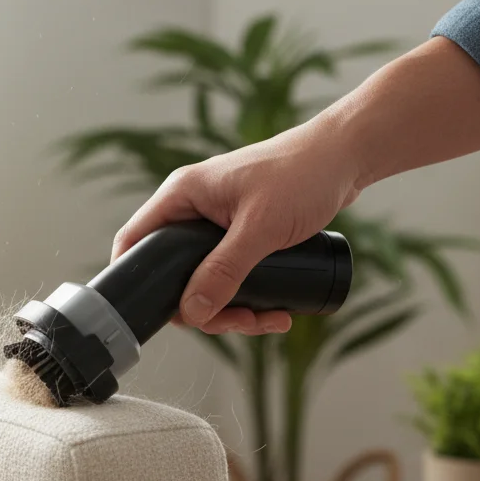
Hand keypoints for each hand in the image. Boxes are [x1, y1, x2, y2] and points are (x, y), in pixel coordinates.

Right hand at [111, 117, 361, 334]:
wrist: (346, 157)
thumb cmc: (302, 175)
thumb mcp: (260, 229)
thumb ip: (224, 270)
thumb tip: (193, 313)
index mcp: (183, 195)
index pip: (135, 240)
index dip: (133, 278)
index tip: (152, 314)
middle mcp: (194, 209)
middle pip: (175, 273)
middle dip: (205, 307)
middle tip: (239, 323)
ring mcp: (217, 223)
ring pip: (207, 280)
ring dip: (233, 309)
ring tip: (269, 320)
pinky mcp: (241, 234)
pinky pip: (232, 275)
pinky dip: (250, 298)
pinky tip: (276, 311)